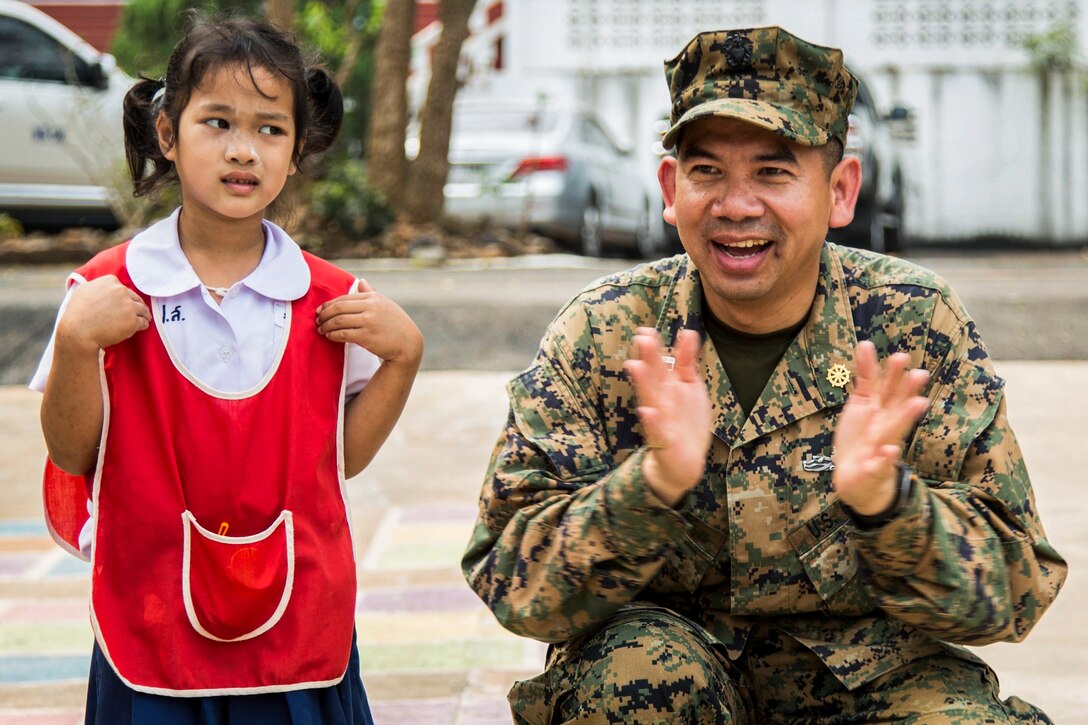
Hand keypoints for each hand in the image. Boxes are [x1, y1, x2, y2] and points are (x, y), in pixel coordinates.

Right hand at [57, 275, 149, 353]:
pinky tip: (139, 327)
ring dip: (143, 315)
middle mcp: (121, 291)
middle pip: (136, 299)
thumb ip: (98, 285)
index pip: (125, 290)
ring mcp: (128, 306)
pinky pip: (144, 322)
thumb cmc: (77, 313)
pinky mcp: (133, 320)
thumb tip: (106, 284)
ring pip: (143, 310)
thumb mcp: (84, 290)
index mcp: (110, 281)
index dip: (126, 298)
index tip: (124, 305)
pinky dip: (143, 325)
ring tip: (143, 319)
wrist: (78, 332)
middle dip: (137, 306)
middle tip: (139, 313)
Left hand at [315, 280, 422, 366]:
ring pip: (338, 321)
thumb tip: (360, 281)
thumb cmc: (396, 324)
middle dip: (324, 315)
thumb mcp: (385, 304)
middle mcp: (371, 307)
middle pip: (338, 308)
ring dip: (326, 326)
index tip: (320, 310)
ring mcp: (369, 322)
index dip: (328, 305)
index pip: (344, 298)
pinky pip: (343, 334)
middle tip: (317, 321)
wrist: (408, 344)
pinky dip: (333, 335)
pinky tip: (330, 336)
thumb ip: (370, 293)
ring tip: (321, 329)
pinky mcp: (367, 336)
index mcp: (373, 297)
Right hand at [623, 328, 710, 506]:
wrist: (684, 462)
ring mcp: (660, 419)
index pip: (659, 363)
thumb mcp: (690, 386)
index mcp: (667, 386)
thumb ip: (687, 361)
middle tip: (642, 338)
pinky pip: (657, 430)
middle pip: (653, 376)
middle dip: (648, 358)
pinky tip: (648, 412)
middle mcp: (660, 399)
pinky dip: (652, 421)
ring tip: (635, 367)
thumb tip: (689, 332)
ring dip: (643, 383)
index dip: (654, 348)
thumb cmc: (684, 421)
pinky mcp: (663, 440)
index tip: (646, 331)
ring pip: (650, 398)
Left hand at [832, 341, 928, 515]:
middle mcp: (885, 426)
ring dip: (905, 418)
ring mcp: (882, 447)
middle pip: (896, 406)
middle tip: (919, 374)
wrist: (859, 480)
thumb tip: (865, 344)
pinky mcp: (876, 469)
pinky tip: (888, 452)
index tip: (900, 356)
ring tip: (918, 403)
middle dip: (907, 392)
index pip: (886, 388)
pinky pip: (880, 464)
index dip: (892, 374)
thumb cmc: (862, 438)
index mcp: (880, 410)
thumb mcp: (860, 405)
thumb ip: (865, 377)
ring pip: (894, 431)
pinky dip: (884, 459)